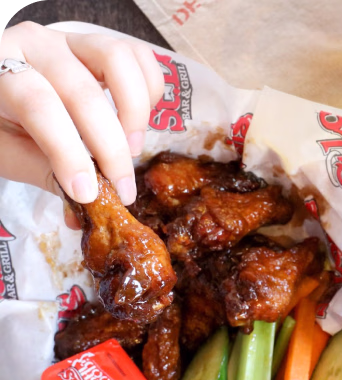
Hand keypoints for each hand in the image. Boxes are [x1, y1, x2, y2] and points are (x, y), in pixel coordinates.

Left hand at [0, 21, 162, 205]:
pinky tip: (138, 121)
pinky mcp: (102, 43)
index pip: (40, 106)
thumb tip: (91, 202)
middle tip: (121, 187)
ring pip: (118, 58)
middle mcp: (36, 43)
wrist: (1, 89)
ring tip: (133, 148)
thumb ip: (44, 169)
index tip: (87, 193)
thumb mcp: (6, 150)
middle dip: (110, 147)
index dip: (68, 153)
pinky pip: (139, 55)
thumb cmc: (1, 122)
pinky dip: (150, 89)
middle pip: (84, 91)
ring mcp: (72, 39)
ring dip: (135, 111)